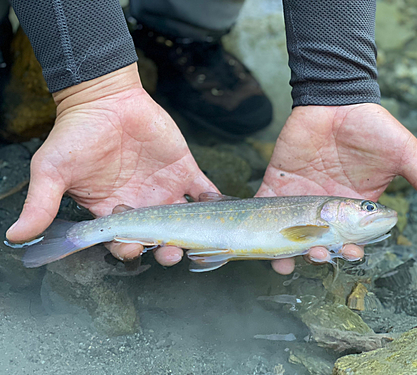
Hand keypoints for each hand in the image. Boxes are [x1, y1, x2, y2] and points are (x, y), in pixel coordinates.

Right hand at [6, 63, 217, 266]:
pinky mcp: (185, 169)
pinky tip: (220, 208)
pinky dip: (215, 200)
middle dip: (167, 249)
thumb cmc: (76, 133)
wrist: (105, 98)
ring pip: (185, 220)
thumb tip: (16, 236)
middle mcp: (142, 205)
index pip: (124, 240)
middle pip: (159, 237)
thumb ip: (42, 204)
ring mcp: (165, 189)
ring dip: (194, 232)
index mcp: (112, 211)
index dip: (130, 248)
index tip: (133, 247)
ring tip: (198, 238)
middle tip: (172, 253)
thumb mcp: (53, 170)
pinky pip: (204, 190)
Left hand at [257, 104, 416, 273]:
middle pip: (318, 242)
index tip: (349, 252)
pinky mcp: (278, 183)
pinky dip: (259, 224)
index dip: (349, 250)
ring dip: (285, 251)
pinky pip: (265, 207)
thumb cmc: (372, 125)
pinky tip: (259, 239)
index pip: (351, 238)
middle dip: (317, 255)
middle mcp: (326, 208)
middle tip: (317, 255)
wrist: (336, 99)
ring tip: (283, 262)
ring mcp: (300, 197)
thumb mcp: (403, 153)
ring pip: (290, 233)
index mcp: (355, 207)